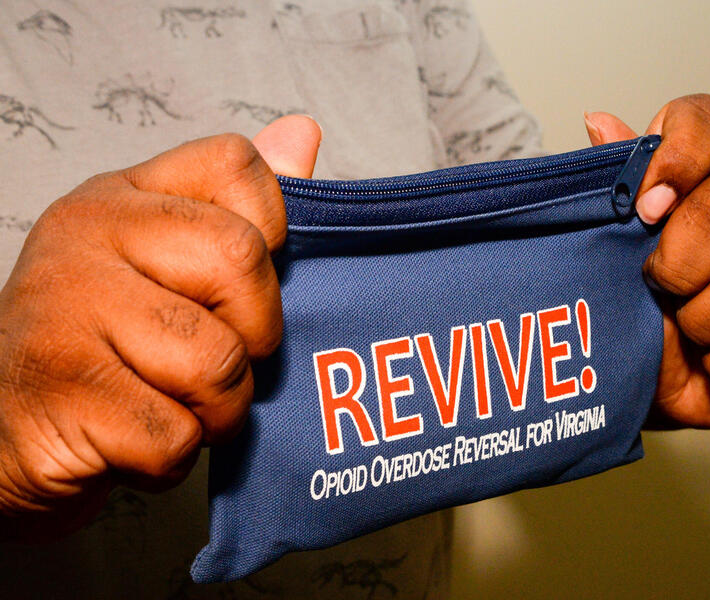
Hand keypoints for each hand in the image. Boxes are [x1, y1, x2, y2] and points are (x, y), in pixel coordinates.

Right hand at [0, 115, 321, 539]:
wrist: (6, 430)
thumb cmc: (107, 345)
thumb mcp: (167, 263)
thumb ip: (238, 205)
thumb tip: (304, 132)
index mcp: (124, 196)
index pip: (236, 165)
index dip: (271, 232)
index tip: (240, 284)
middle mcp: (87, 235)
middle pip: (241, 260)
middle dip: (255, 336)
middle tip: (219, 361)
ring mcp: (65, 310)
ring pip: (218, 362)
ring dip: (218, 409)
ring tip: (177, 404)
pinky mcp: (62, 393)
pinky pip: (176, 434)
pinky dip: (173, 455)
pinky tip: (136, 437)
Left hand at [584, 94, 709, 427]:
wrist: (639, 380)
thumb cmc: (619, 308)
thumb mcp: (598, 252)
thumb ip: (604, 189)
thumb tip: (599, 121)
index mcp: (688, 187)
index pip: (702, 121)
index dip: (682, 150)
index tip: (648, 204)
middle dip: (676, 263)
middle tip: (652, 287)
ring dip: (698, 319)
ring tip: (678, 328)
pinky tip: (707, 358)